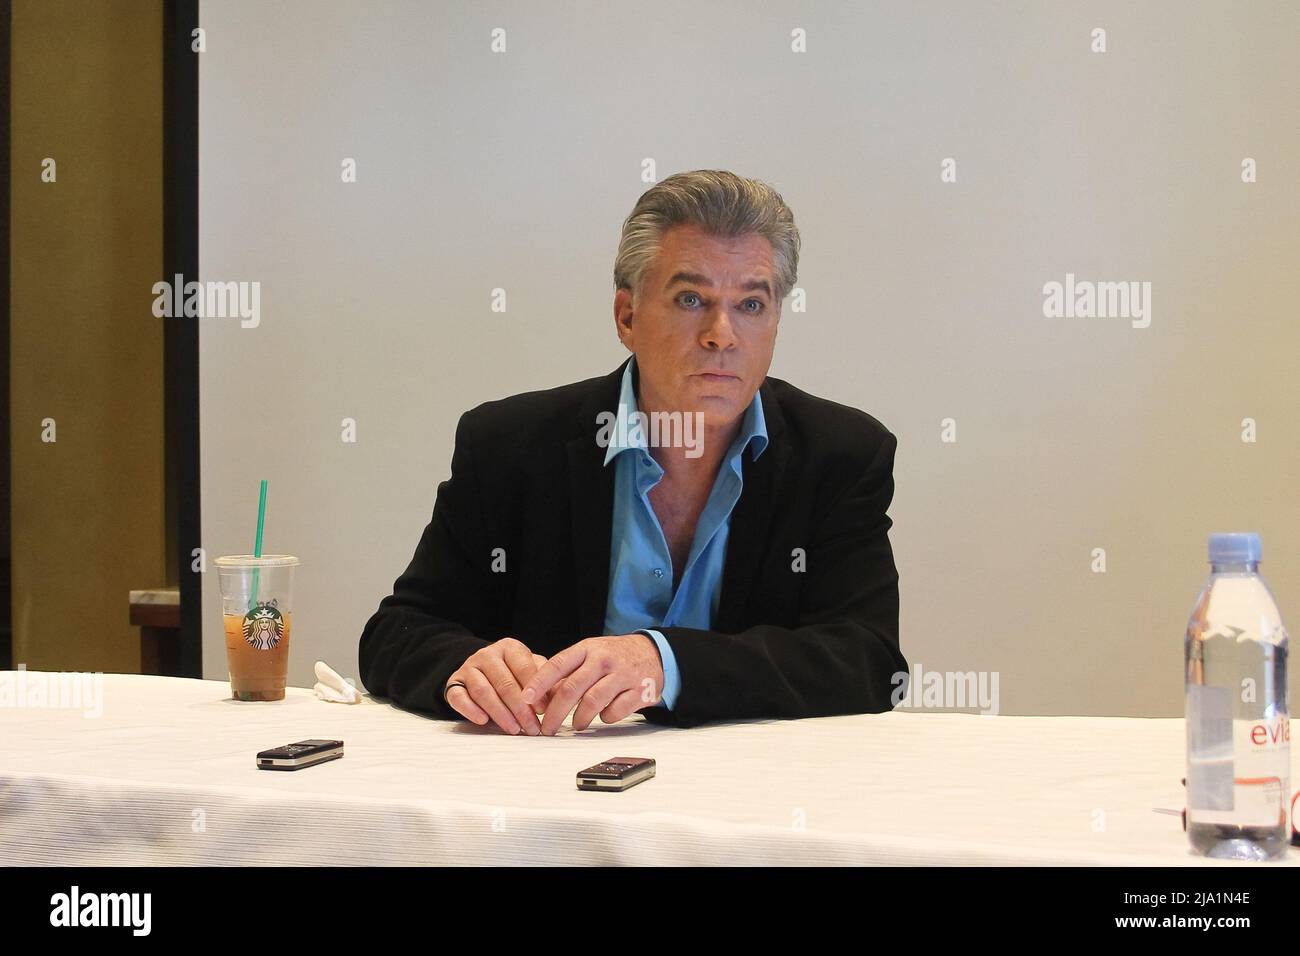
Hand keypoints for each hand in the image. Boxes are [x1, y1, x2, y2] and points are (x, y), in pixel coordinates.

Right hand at [444, 638, 553, 734]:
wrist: (479, 669)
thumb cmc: (512, 673)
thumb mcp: (530, 670)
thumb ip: (545, 679)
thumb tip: (561, 694)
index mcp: (509, 647)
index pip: (524, 668)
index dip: (535, 691)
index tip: (543, 710)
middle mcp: (487, 654)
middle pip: (504, 683)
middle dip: (520, 709)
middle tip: (531, 727)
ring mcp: (469, 667)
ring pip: (483, 691)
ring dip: (499, 713)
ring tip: (513, 729)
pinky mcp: (454, 682)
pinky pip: (458, 696)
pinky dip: (470, 709)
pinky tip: (483, 721)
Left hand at [521, 634, 665, 734]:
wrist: (654, 653)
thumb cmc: (614, 657)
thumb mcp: (590, 654)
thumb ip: (568, 673)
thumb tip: (540, 696)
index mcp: (587, 649)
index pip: (557, 665)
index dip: (539, 683)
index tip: (525, 699)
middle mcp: (604, 660)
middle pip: (572, 688)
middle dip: (555, 713)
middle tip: (546, 729)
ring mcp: (623, 675)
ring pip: (592, 702)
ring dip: (579, 719)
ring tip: (575, 725)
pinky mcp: (639, 691)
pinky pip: (615, 711)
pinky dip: (606, 718)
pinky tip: (604, 715)